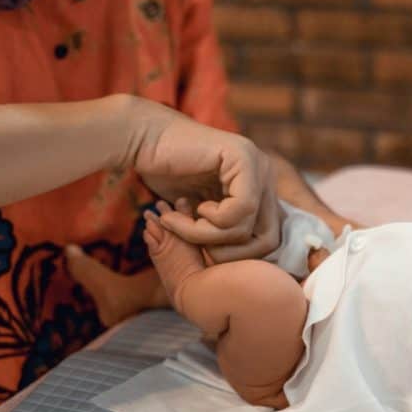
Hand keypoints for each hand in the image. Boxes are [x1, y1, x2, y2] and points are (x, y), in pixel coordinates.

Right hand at [126, 100, 281, 261]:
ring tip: (178, 222)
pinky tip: (185, 207)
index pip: (269, 242)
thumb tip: (248, 272)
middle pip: (268, 240)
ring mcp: (258, 165)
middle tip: (195, 246)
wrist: (143, 139)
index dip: (235, 257)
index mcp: (261, 190)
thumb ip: (227, 232)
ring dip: (206, 236)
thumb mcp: (202, 214)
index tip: (202, 250)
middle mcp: (266, 177)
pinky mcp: (243, 159)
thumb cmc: (167, 176)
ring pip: (248, 229)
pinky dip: (205, 222)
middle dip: (227, 254)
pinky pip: (239, 211)